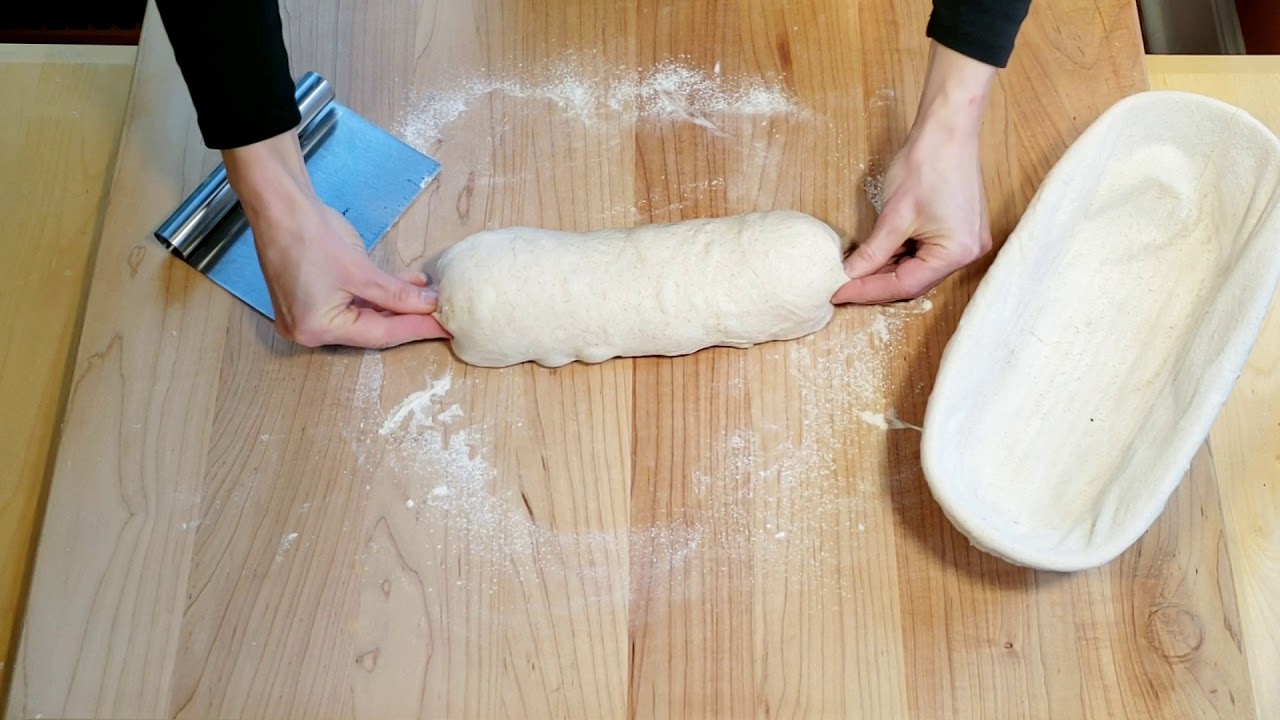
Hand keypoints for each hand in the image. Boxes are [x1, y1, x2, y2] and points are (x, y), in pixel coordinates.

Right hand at [223, 131, 448, 347]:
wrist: (279, 205)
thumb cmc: (310, 234)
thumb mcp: (361, 270)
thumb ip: (397, 294)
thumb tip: (429, 305)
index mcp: (316, 329)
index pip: (379, 335)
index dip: (416, 328)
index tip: (444, 326)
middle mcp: (308, 330)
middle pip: (371, 329)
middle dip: (407, 318)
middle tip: (440, 315)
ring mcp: (307, 315)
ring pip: (363, 316)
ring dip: (395, 305)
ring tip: (426, 296)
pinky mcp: (311, 298)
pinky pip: (351, 303)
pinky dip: (376, 295)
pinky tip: (404, 285)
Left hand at [833, 42, 996, 303]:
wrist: (946, 130)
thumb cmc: (926, 165)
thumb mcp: (894, 215)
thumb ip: (872, 251)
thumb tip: (848, 275)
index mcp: (956, 253)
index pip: (906, 284)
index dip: (868, 290)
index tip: (839, 292)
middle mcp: (966, 254)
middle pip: (914, 281)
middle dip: (876, 284)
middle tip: (842, 285)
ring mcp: (964, 243)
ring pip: (917, 269)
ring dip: (886, 271)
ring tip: (853, 272)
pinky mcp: (956, 232)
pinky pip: (924, 254)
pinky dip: (899, 257)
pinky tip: (874, 257)